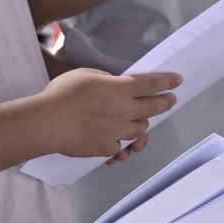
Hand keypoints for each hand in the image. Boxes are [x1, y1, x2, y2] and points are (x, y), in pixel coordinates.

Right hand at [40, 68, 178, 158]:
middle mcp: (123, 110)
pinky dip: (121, 143)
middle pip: (153, 108)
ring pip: (140, 130)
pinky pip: (121, 146)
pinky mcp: (106, 148)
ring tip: (139, 120)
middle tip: (170, 101)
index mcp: (119, 89)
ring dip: (141, 124)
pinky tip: (116, 141)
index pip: (151, 84)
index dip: (166, 82)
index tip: (177, 81)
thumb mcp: (86, 74)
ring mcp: (117, 131)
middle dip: (165, 103)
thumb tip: (114, 84)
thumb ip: (106, 79)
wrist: (47, 122)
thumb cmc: (62, 94)